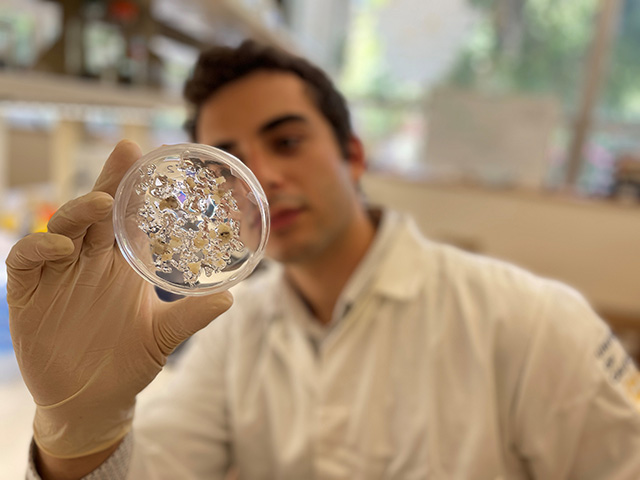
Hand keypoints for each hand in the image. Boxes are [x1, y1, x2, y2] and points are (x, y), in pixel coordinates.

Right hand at [7, 140, 232, 458]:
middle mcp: (89, 262)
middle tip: (126, 154)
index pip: (126, 215)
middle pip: (95, 212)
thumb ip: (190, 315)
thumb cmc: (129, 360)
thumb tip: (229, 298)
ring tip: (101, 203)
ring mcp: (58, 276)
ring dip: (78, 212)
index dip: (133, 186)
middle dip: (108, 182)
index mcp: (121, 263)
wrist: (95, 400)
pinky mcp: (29, 296)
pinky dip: (39, 250)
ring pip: (61, 229)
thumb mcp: (163, 335)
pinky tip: (61, 249)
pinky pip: (26, 263)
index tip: (150, 156)